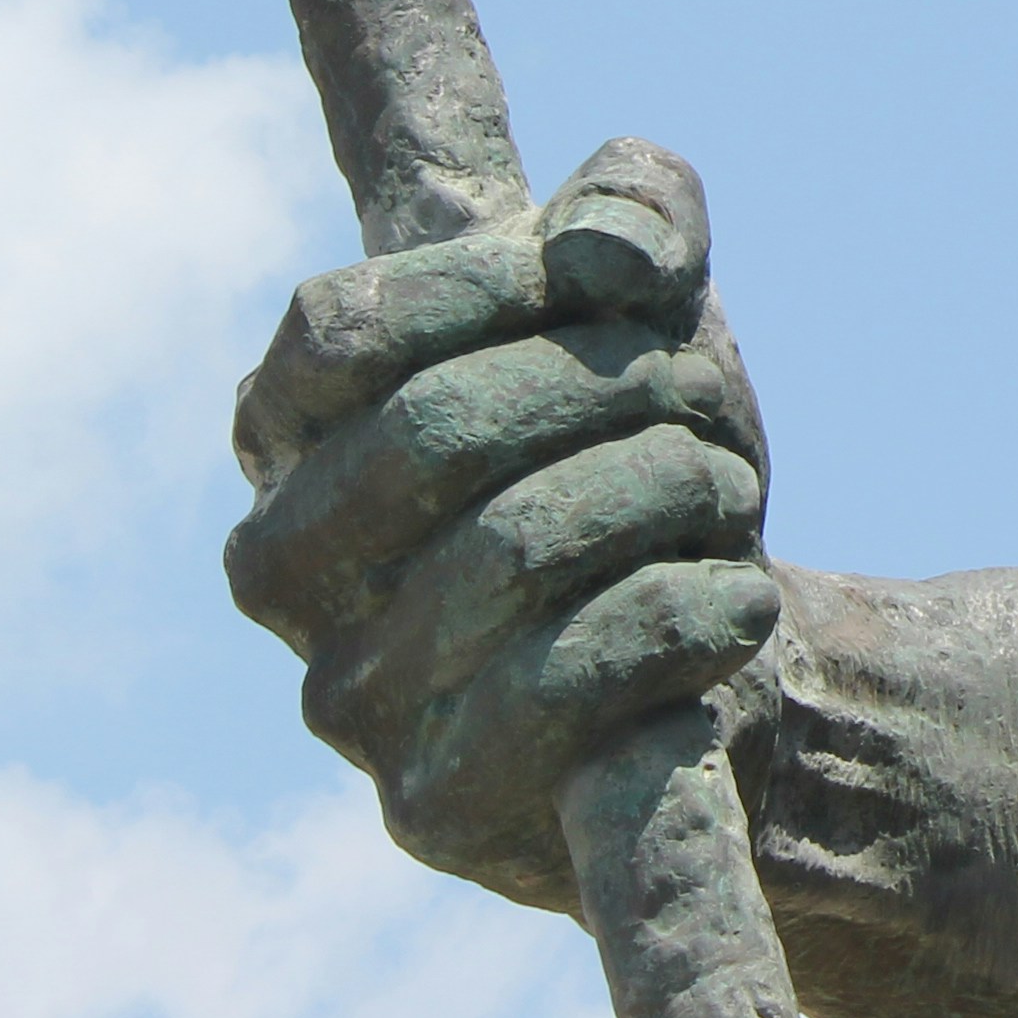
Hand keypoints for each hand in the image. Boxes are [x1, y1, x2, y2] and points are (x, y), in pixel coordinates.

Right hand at [224, 136, 778, 909]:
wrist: (729, 654)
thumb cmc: (646, 449)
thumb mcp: (654, 300)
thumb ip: (637, 208)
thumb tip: (614, 244)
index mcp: (289, 428)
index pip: (343, 327)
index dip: (495, 283)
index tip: (623, 282)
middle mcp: (284, 568)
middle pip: (440, 428)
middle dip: (618, 387)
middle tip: (701, 405)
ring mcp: (350, 700)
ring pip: (519, 546)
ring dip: (676, 494)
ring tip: (721, 500)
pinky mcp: (438, 809)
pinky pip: (573, 683)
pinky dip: (691, 615)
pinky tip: (734, 603)